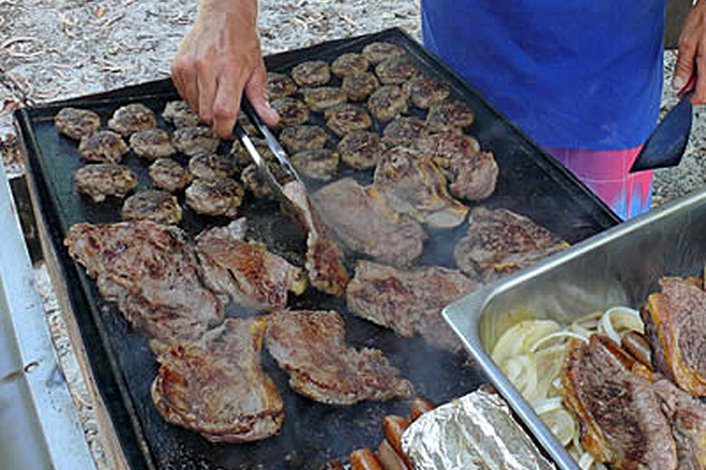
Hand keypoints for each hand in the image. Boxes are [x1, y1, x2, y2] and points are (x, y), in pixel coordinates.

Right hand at [171, 0, 278, 137]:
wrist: (223, 17)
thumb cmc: (241, 42)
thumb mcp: (257, 71)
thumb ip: (261, 100)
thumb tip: (270, 121)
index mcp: (229, 71)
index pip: (223, 112)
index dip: (226, 128)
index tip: (230, 130)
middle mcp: (206, 68)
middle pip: (206, 114)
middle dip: (217, 118)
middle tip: (225, 106)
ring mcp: (188, 67)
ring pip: (194, 107)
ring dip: (205, 107)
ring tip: (216, 89)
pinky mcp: (177, 67)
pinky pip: (183, 96)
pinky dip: (194, 96)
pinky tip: (204, 83)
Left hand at [674, 0, 705, 103]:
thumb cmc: (705, 16)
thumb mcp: (687, 42)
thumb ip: (683, 66)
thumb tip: (678, 85)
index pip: (702, 97)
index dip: (690, 99)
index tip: (683, 95)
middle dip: (696, 87)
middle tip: (687, 77)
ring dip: (702, 78)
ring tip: (695, 63)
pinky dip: (705, 68)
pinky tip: (702, 58)